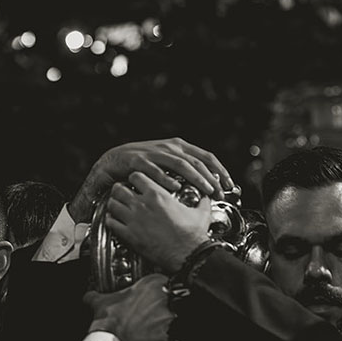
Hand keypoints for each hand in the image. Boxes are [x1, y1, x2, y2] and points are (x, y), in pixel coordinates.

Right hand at [69, 138, 232, 222]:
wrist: (112, 161)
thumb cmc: (142, 165)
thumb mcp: (167, 163)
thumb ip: (184, 170)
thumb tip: (207, 184)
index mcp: (178, 147)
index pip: (206, 157)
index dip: (220, 170)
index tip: (229, 185)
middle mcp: (169, 147)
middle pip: (197, 161)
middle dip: (212, 178)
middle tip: (220, 193)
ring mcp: (154, 153)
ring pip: (181, 164)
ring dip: (196, 178)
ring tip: (206, 190)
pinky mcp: (138, 161)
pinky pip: (155, 170)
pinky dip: (167, 179)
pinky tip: (175, 188)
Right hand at [83, 273, 174, 340]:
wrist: (111, 339)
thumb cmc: (109, 318)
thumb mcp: (99, 300)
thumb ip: (95, 294)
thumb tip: (88, 295)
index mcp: (153, 283)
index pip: (168, 279)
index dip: (164, 287)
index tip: (159, 294)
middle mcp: (165, 296)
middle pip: (179, 296)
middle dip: (173, 302)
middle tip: (161, 310)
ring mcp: (169, 315)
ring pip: (183, 313)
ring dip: (175, 318)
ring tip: (165, 323)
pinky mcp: (170, 333)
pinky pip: (178, 334)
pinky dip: (173, 336)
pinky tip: (164, 337)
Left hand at [105, 171, 212, 274]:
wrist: (188, 256)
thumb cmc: (194, 235)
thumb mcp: (201, 213)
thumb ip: (202, 201)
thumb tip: (207, 197)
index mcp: (157, 195)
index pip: (136, 176)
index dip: (135, 179)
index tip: (137, 183)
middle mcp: (142, 205)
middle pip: (119, 189)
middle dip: (120, 190)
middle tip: (123, 194)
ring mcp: (133, 220)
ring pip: (112, 204)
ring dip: (114, 204)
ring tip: (118, 207)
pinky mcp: (129, 235)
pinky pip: (111, 222)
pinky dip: (111, 221)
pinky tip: (116, 222)